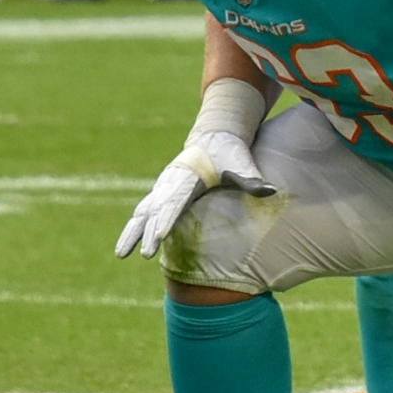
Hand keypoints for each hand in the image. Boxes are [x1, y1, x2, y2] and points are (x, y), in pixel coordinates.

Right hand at [115, 132, 272, 258]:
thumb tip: (270, 191)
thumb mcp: (241, 162)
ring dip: (131, 233)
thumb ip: (252, 179)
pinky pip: (142, 214)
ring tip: (121, 255)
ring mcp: (163, 189)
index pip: (176, 201)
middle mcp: (170, 183)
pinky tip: (126, 247)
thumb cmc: (228, 153)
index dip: (167, 218)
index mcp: (188, 176)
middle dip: (148, 232)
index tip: (160, 235)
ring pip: (141, 213)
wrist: (214, 138)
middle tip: (146, 254)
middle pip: (155, 210)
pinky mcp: (161, 195)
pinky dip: (133, 228)